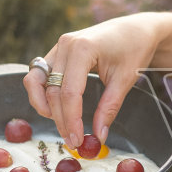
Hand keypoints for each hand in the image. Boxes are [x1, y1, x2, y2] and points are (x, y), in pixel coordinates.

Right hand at [23, 16, 164, 149]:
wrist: (135, 29)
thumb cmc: (133, 49)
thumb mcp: (125, 80)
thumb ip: (109, 108)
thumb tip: (98, 136)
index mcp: (82, 48)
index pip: (69, 92)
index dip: (71, 120)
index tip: (78, 140)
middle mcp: (65, 45)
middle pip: (52, 91)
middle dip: (60, 119)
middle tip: (73, 142)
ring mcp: (58, 47)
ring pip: (36, 82)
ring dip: (44, 107)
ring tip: (63, 127)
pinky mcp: (56, 53)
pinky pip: (40, 76)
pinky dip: (44, 94)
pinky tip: (57, 110)